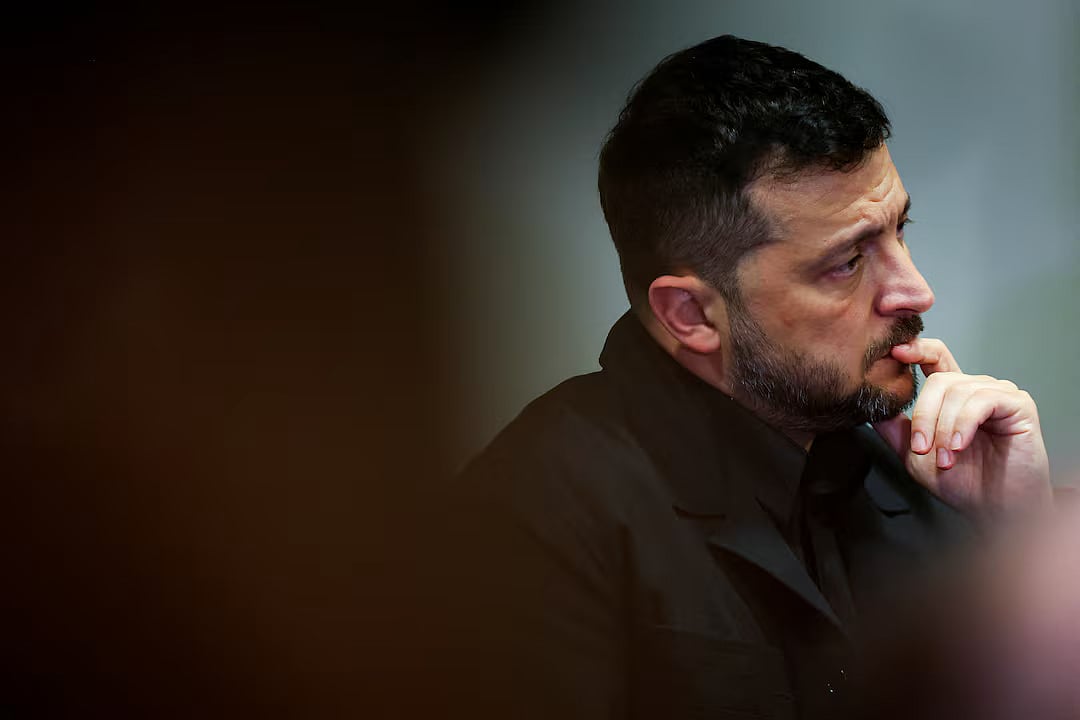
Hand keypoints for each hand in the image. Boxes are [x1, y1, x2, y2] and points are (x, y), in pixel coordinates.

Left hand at [872, 338, 1050, 522]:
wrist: (996, 510)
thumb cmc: (962, 483)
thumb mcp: (914, 454)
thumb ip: (894, 427)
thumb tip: (870, 403)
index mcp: (953, 396)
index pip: (935, 357)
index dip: (916, 348)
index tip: (894, 351)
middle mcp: (977, 389)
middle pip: (939, 379)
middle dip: (924, 415)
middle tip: (921, 449)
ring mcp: (999, 394)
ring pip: (957, 391)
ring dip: (943, 427)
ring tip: (944, 458)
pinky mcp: (1018, 404)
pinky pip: (982, 400)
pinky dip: (963, 424)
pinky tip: (959, 445)